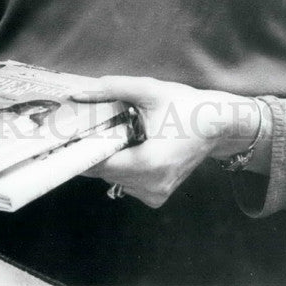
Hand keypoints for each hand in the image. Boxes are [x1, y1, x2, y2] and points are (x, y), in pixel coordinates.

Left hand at [71, 76, 261, 208]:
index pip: (100, 164)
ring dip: (110, 158)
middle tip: (93, 127)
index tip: (68, 135)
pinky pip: (127, 182)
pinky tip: (134, 147)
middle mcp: (152, 185)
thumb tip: (80, 93)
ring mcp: (155, 194)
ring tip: (120, 134)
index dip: (82, 149)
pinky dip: (123, 166)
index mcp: (149, 163)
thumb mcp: (149, 90)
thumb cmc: (186, 106)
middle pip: (104, 172)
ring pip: (114, 178)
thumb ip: (112, 89)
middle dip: (96, 150)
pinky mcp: (157, 196)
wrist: (217, 124)